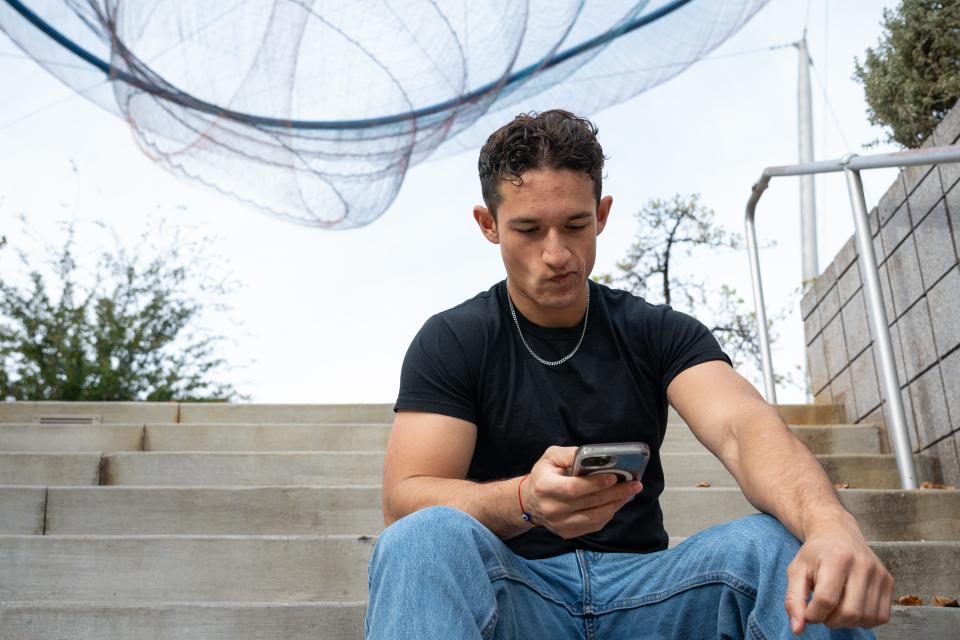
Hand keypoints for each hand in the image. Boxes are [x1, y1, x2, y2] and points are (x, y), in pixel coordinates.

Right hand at [521, 445, 642, 538]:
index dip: (596, 483)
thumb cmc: (544, 475)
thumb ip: (570, 454)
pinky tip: (616, 503)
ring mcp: (559, 524)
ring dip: (615, 505)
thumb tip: (593, 456)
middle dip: (615, 493)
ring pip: (594, 517)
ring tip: (629, 494)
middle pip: (589, 503)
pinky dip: (608, 514)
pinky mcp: (567, 533)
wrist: (530, 501)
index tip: (614, 477)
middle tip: (634, 485)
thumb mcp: (551, 457)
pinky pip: (593, 526)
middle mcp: (551, 509)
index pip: (574, 488)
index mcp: (545, 487)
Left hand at [783, 518, 893, 633]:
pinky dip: (863, 620)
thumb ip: (793, 600)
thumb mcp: (796, 571)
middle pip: (849, 612)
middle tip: (821, 611)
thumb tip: (797, 629)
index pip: (826, 600)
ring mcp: (879, 573)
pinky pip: (880, 617)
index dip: (813, 614)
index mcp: (837, 558)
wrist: (837, 532)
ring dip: (846, 622)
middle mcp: (863, 564)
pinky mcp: (889, 582)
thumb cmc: (815, 554)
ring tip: (835, 608)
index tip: (808, 612)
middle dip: (830, 621)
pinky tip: (851, 607)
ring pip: (866, 618)